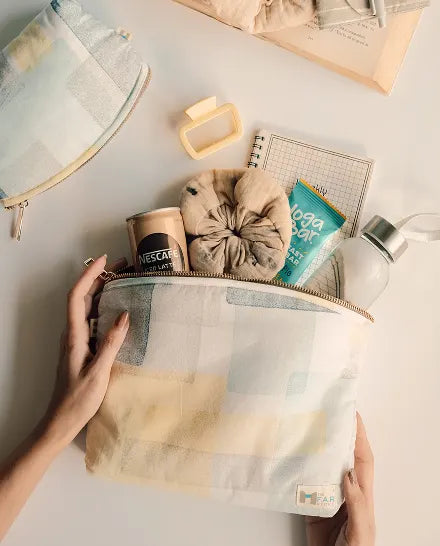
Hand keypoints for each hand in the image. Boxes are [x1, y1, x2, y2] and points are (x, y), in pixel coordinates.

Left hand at [43, 255, 128, 448]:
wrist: (61, 420)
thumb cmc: (78, 399)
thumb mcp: (98, 372)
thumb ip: (111, 343)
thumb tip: (125, 315)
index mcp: (74, 336)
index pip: (77, 297)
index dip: (89, 275)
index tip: (104, 260)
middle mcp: (73, 333)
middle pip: (82, 297)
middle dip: (100, 277)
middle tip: (123, 266)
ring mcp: (77, 339)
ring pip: (88, 307)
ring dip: (103, 290)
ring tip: (124, 280)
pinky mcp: (83, 347)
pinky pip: (93, 319)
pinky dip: (105, 307)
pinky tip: (119, 308)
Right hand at [305, 413, 374, 545]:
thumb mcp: (361, 532)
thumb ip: (357, 505)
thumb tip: (348, 474)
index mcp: (362, 495)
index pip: (362, 459)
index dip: (359, 436)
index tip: (352, 413)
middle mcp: (345, 492)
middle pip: (341, 457)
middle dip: (336, 435)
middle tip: (325, 413)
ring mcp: (327, 499)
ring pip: (321, 466)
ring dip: (316, 449)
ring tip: (306, 428)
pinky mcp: (309, 508)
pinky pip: (303, 484)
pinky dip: (297, 470)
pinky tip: (290, 459)